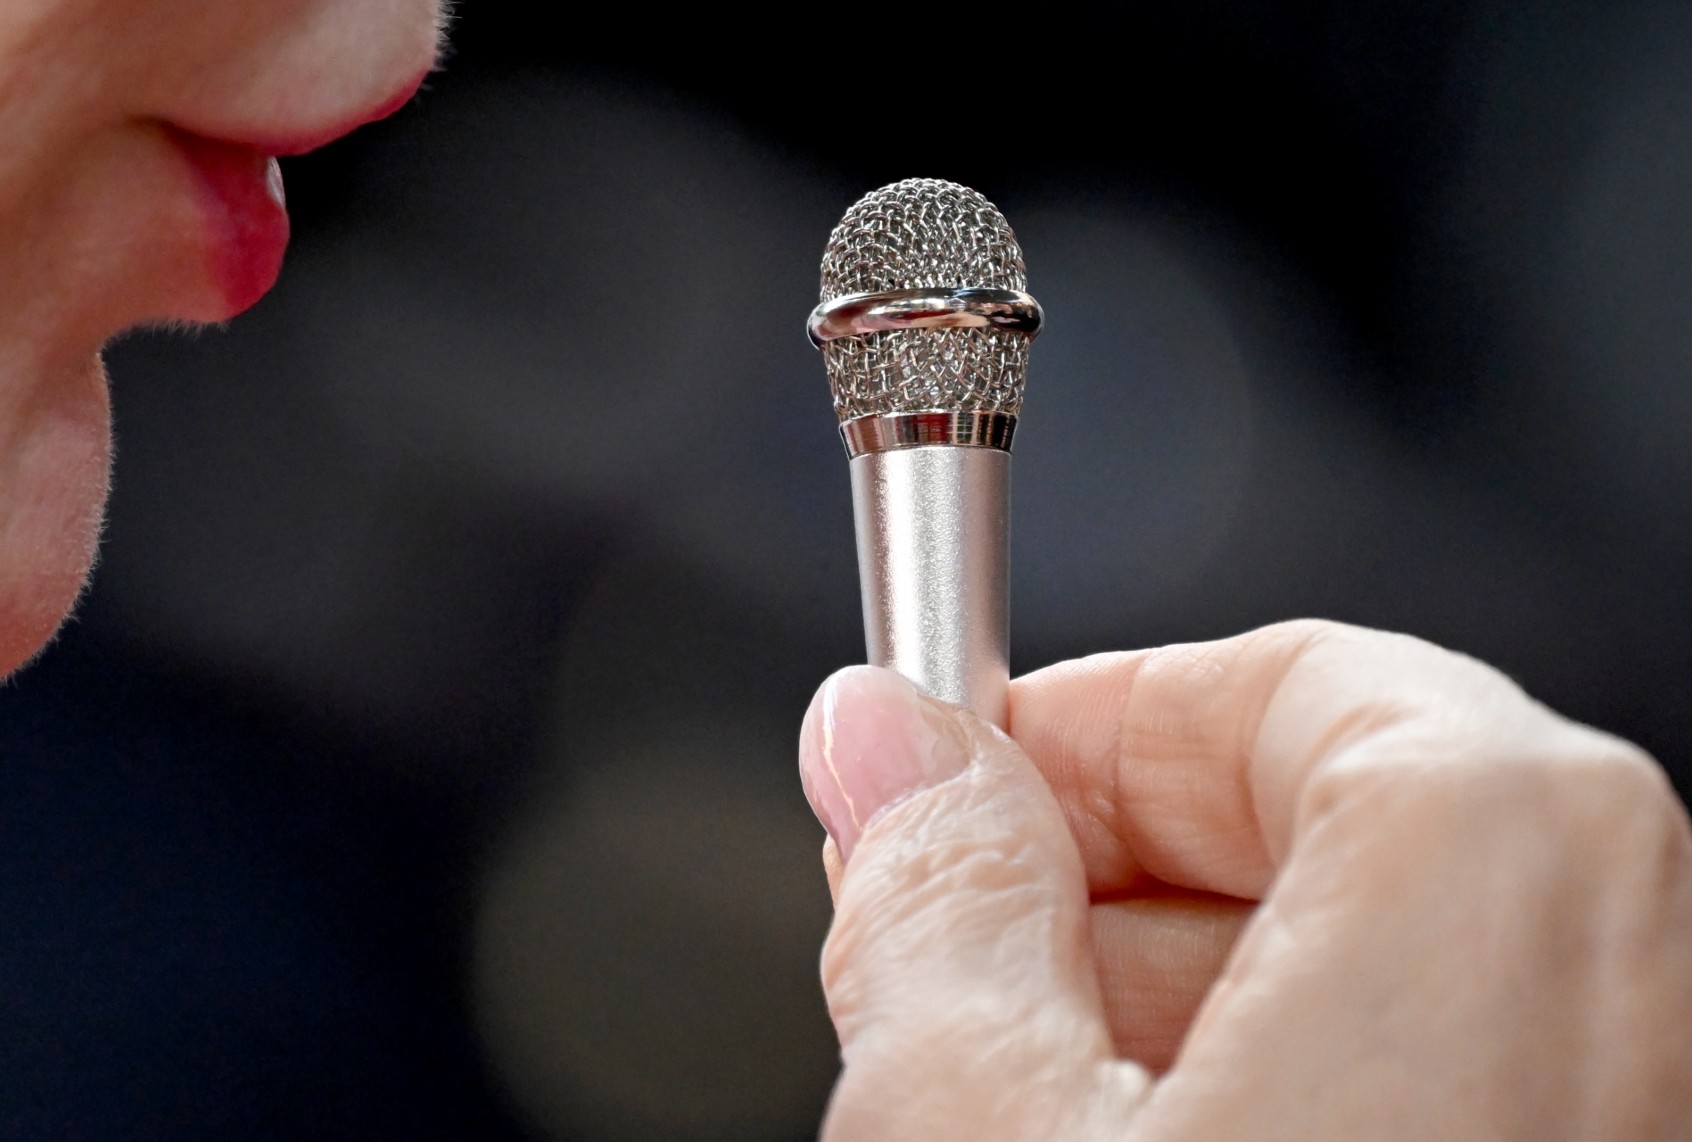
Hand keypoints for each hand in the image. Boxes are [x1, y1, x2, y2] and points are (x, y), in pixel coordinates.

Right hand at [797, 620, 1691, 1138]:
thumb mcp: (972, 1127)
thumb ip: (934, 897)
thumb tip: (885, 742)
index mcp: (1506, 893)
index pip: (1297, 684)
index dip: (1091, 722)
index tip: (961, 768)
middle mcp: (1641, 999)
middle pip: (1355, 832)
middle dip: (1120, 873)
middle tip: (958, 937)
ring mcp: (1631, 1108)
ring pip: (1401, 979)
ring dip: (1190, 1000)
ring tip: (1019, 1089)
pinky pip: (1454, 1090)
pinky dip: (1296, 1087)